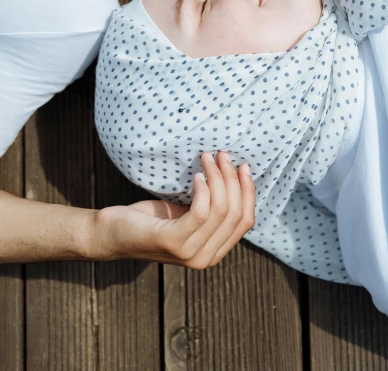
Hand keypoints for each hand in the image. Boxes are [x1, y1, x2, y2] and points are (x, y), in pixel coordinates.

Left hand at [90, 152, 254, 268]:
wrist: (112, 233)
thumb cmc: (151, 220)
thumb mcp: (188, 215)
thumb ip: (211, 209)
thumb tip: (236, 178)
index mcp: (215, 252)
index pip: (246, 221)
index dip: (248, 191)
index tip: (244, 166)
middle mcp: (206, 258)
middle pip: (235, 213)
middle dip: (232, 179)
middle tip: (223, 155)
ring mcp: (189, 253)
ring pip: (220, 210)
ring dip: (217, 178)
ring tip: (207, 158)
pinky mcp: (172, 242)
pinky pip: (200, 211)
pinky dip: (202, 189)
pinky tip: (195, 176)